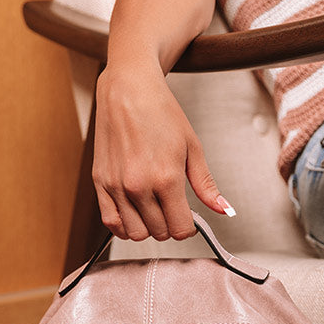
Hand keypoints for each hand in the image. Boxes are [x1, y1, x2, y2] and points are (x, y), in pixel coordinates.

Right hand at [92, 64, 232, 241]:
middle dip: (169, 225)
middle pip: (159, 233)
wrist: (128, 89)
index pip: (180, 229)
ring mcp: (117, 186)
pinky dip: (124, 225)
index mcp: (166, 178)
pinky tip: (134, 213)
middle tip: (171, 207)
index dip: (188, 227)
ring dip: (147, 227)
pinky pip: (111, 222)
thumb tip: (224, 210)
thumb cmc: (161, 113)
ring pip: (135, 233)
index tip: (188, 218)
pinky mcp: (100, 183)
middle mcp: (138, 186)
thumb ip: (206, 185)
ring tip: (153, 208)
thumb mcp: (192, 148)